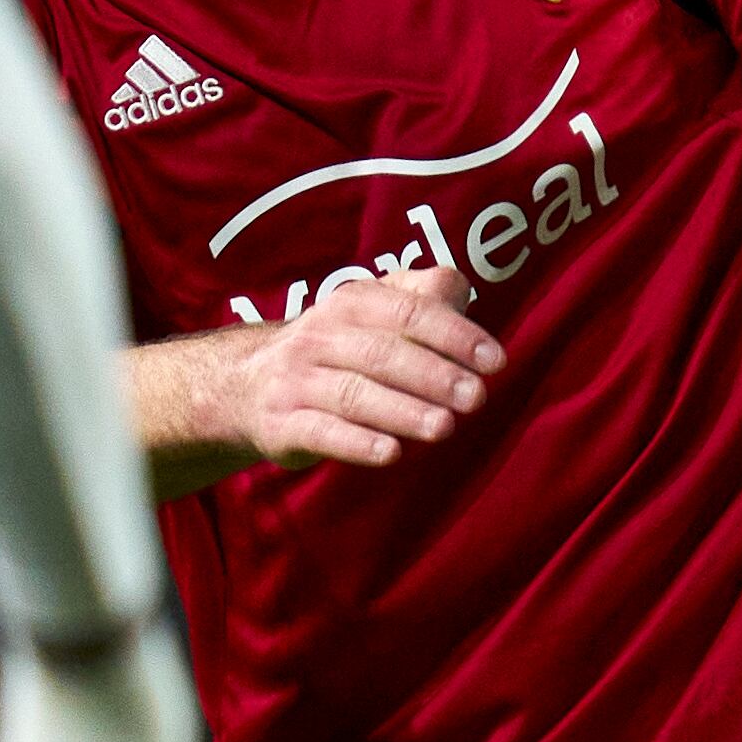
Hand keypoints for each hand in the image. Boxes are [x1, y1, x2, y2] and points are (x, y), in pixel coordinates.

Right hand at [216, 268, 504, 472]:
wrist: (246, 385)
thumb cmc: (336, 347)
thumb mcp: (372, 312)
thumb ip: (420, 298)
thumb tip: (459, 288)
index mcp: (352, 304)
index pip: (410, 312)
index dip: (455, 335)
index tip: (495, 361)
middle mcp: (321, 336)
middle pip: (383, 352)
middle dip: (434, 375)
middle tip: (476, 397)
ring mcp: (297, 380)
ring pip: (354, 393)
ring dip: (402, 410)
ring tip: (444, 427)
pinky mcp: (281, 423)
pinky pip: (321, 431)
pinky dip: (356, 442)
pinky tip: (391, 453)